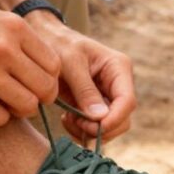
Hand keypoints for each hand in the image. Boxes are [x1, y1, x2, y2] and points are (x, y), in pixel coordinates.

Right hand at [0, 0, 59, 126]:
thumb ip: (21, 39)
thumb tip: (50, 68)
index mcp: (13, 27)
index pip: (54, 65)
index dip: (49, 79)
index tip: (37, 83)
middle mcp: (2, 50)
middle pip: (45, 89)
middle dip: (39, 98)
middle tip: (25, 97)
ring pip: (27, 107)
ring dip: (19, 110)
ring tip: (5, 102)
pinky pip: (0, 119)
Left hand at [26, 12, 136, 141]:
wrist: (46, 42)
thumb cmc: (58, 44)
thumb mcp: (70, 63)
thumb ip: (85, 89)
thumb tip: (100, 118)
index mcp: (118, 68)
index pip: (127, 101)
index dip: (114, 119)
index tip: (93, 128)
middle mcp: (118, 84)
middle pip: (122, 119)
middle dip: (100, 128)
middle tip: (76, 122)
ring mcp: (107, 97)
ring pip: (109, 128)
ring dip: (89, 131)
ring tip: (68, 119)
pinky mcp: (95, 107)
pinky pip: (95, 128)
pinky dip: (81, 130)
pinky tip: (67, 119)